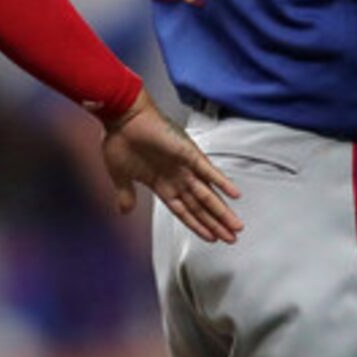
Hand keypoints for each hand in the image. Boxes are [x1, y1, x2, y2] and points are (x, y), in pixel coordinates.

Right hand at [98, 94, 241, 241]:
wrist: (122, 118)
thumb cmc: (120, 141)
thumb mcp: (121, 175)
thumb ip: (126, 194)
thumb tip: (124, 211)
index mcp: (162, 184)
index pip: (185, 211)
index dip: (198, 226)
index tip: (211, 238)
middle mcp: (177, 178)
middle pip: (201, 207)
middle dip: (216, 224)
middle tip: (232, 238)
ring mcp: (185, 167)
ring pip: (208, 194)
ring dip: (222, 211)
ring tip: (236, 226)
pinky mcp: (189, 154)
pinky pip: (210, 171)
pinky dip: (223, 183)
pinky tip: (235, 195)